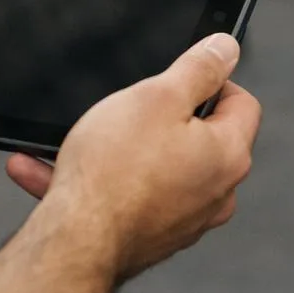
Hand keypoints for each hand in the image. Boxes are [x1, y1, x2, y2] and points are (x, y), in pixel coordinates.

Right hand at [8, 34, 260, 279]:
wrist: (75, 244)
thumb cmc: (113, 174)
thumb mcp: (157, 97)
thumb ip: (198, 69)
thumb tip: (227, 48)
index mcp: (228, 155)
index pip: (242, 102)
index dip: (212, 80)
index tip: (180, 76)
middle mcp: (216, 193)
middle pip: (201, 136)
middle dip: (163, 116)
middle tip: (130, 107)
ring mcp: (184, 220)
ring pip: (157, 167)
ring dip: (119, 149)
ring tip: (82, 138)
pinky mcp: (151, 236)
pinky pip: (127, 197)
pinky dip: (98, 181)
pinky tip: (51, 169)